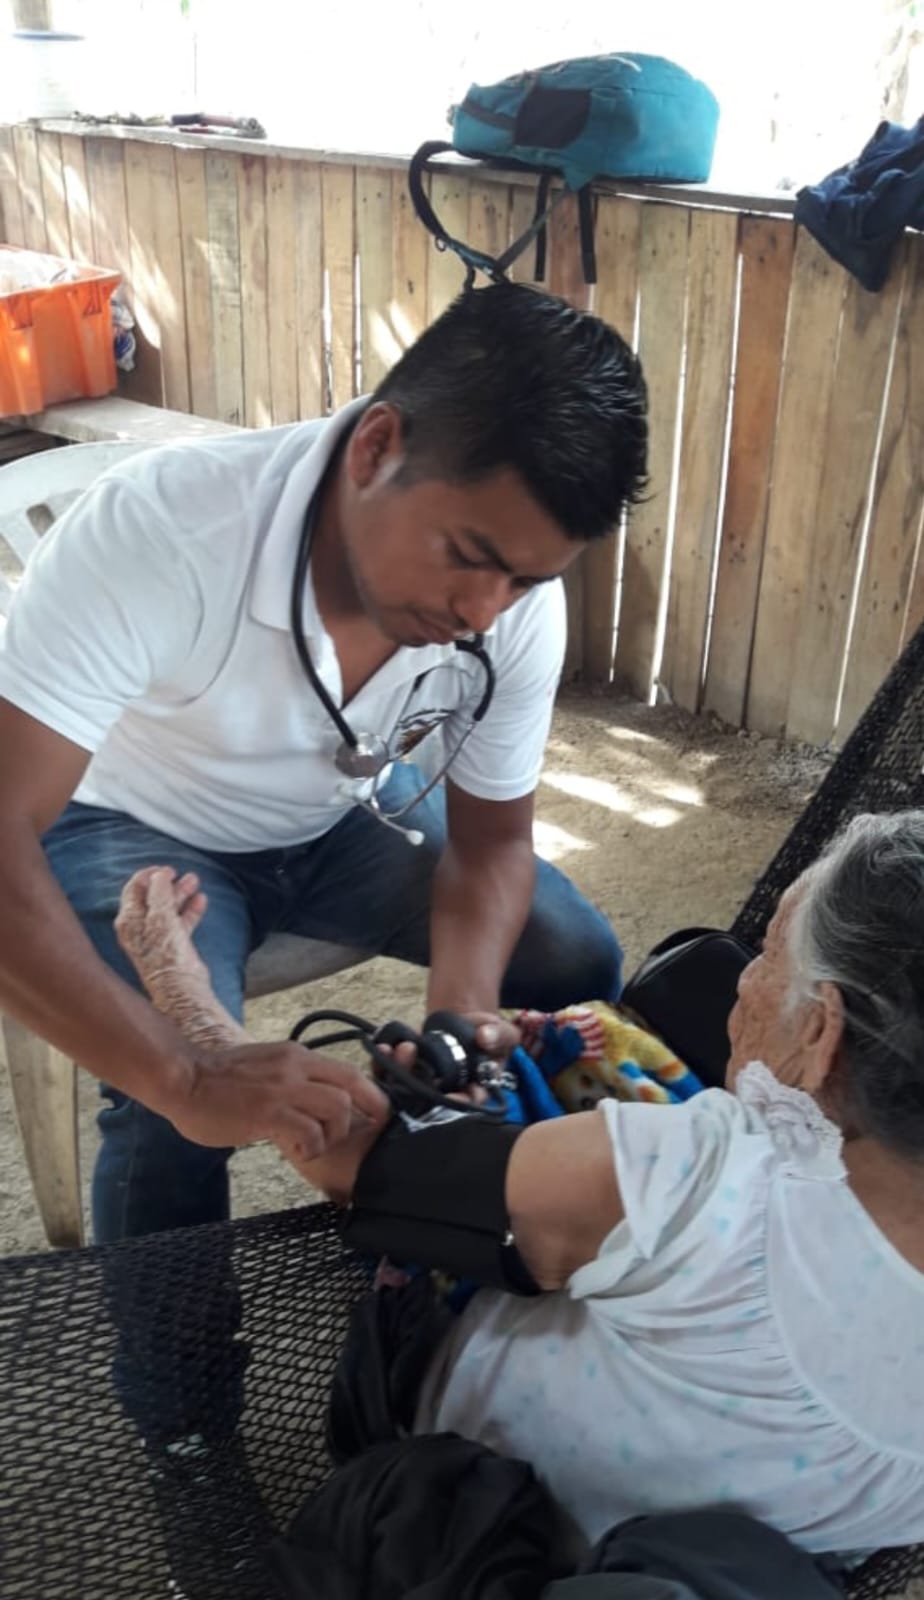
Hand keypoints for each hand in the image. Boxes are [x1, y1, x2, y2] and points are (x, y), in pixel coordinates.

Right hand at [158, 1042, 389, 1168]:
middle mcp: (296, 1067)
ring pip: (337, 1108)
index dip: (368, 1095)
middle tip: (362, 1134)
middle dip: (370, 1111)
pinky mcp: (269, 1112)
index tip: (369, 1116)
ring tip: (315, 1146)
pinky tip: (296, 1153)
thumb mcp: (265, 1067)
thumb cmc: (217, 1079)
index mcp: (297, 1056)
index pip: (349, 1070)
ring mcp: (284, 1089)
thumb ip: (289, 1079)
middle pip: (355, 1084)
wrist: (182, 1080)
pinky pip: (309, 1132)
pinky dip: (311, 1148)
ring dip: (334, 1134)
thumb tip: (310, 1098)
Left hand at [383, 1009, 520, 1093]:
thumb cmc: (488, 1035)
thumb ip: (498, 1035)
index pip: (468, 1104)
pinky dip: (385, 1061)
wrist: (464, 1022)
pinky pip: (393, 1071)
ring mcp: (425, 1083)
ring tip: (401, 1051)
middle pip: (431, 1101)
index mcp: (475, 1091)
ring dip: (400, 1072)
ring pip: (408, 1087)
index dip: (459, 1102)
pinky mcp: (408, 1071)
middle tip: (415, 1079)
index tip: (451, 1096)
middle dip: (422, 1090)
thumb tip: (484, 1037)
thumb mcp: (501, 1033)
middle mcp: (447, 1093)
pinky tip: (384, 1047)